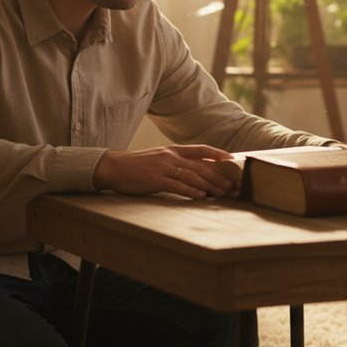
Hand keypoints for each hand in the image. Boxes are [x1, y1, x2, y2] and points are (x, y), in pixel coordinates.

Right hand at [93, 144, 240, 198]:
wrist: (113, 167)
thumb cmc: (137, 166)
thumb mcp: (159, 158)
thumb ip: (176, 162)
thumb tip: (194, 171)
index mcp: (173, 150)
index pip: (201, 149)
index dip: (218, 154)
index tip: (232, 160)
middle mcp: (171, 156)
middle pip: (201, 165)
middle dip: (219, 176)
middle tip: (232, 185)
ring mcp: (163, 167)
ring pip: (192, 176)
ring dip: (209, 185)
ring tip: (222, 193)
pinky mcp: (155, 180)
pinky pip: (177, 186)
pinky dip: (191, 191)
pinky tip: (201, 196)